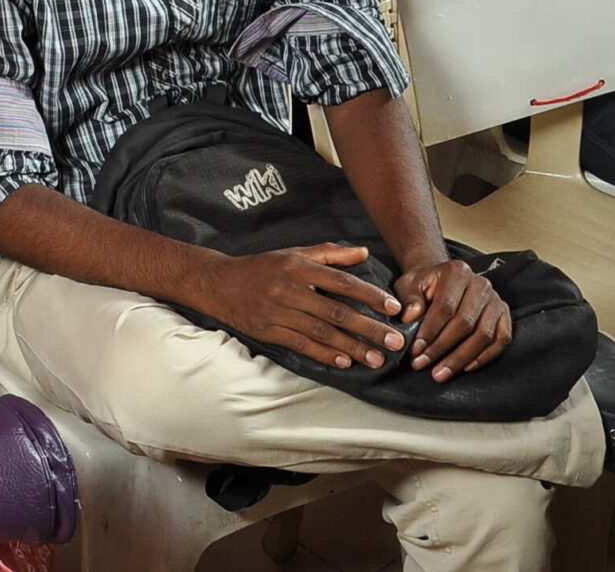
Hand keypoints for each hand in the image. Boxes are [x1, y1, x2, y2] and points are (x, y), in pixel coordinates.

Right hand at [190, 245, 407, 371]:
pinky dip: (324, 354)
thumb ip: (330, 253)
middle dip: (369, 328)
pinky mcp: (268, 331)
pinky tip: (344, 362)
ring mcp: (277, 311)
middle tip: (395, 341)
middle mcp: (289, 288)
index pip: (342, 281)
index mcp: (298, 267)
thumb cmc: (262, 267)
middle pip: (336, 311)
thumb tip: (364, 252)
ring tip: (376, 358)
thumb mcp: (294, 253)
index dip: (370, 295)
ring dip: (352, 347)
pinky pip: (301, 344)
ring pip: (322, 332)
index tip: (393, 308)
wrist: (220, 283)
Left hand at [391, 257, 510, 381]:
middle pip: (465, 323)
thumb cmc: (424, 286)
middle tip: (423, 365)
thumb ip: (409, 299)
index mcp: (457, 272)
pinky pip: (501, 340)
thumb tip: (411, 317)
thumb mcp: (409, 285)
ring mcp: (496, 300)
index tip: (416, 350)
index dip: (430, 331)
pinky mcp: (504, 315)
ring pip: (484, 335)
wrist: (441, 281)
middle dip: (442, 348)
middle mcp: (481, 284)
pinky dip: (485, 357)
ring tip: (440, 373)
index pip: (446, 307)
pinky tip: (465, 368)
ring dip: (461, 358)